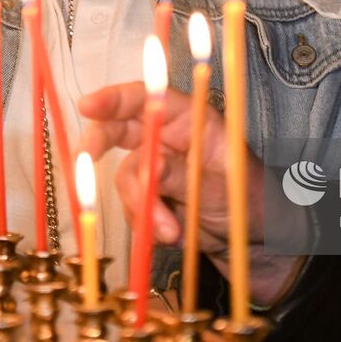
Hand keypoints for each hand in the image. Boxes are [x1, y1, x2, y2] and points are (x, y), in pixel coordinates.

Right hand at [79, 83, 308, 304]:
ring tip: (170, 231)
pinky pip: (131, 207)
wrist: (254, 243)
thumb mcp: (221, 186)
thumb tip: (150, 167)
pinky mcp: (152, 198)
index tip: (89, 106)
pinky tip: (170, 236)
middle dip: (99, 145)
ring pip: (126, 178)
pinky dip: (144, 224)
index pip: (149, 98)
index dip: (115, 98)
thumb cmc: (250, 201)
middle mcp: (170, 138)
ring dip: (141, 207)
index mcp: (192, 120)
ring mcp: (158, 168)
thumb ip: (182, 176)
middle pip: (120, 129)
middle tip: (86, 162)